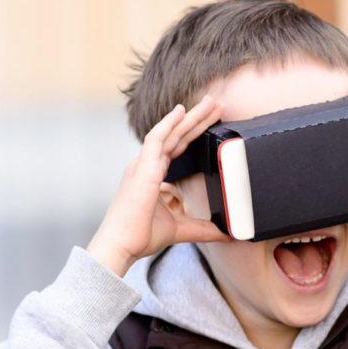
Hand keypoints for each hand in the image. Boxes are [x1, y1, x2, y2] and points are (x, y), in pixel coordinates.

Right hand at [87, 95, 230, 275]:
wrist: (122, 246)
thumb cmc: (141, 236)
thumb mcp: (181, 229)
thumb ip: (203, 228)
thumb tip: (225, 233)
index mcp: (152, 175)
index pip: (178, 148)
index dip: (194, 133)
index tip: (213, 121)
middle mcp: (146, 165)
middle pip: (176, 135)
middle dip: (197, 119)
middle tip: (216, 102)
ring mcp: (142, 164)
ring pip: (170, 132)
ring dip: (190, 117)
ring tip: (209, 103)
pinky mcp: (142, 169)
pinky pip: (156, 139)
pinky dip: (168, 124)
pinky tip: (181, 112)